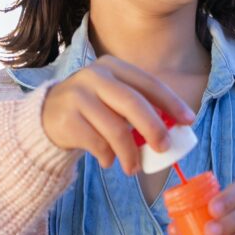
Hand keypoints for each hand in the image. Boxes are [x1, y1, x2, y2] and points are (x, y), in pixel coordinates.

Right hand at [40, 55, 194, 174]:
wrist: (46, 116)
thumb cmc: (92, 109)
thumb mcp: (113, 98)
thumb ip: (138, 106)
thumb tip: (174, 128)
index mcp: (113, 66)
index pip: (148, 83)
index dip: (171, 102)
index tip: (188, 120)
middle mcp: (94, 76)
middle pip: (132, 103)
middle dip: (153, 128)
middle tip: (164, 148)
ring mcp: (78, 96)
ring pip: (115, 128)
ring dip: (130, 153)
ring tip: (134, 167)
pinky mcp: (66, 118)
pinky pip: (97, 143)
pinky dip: (108, 156)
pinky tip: (109, 160)